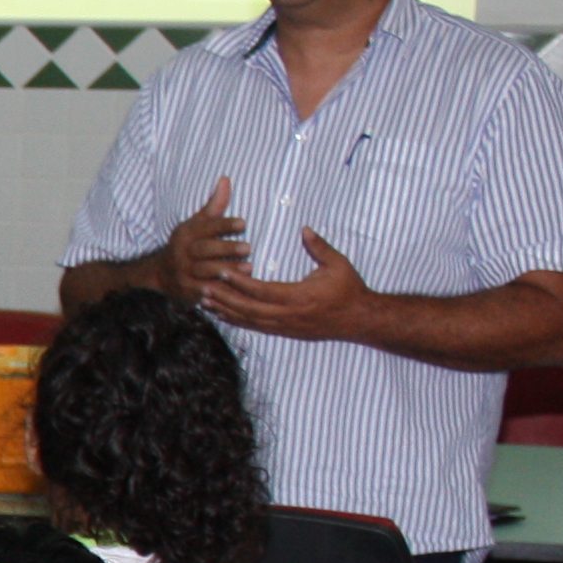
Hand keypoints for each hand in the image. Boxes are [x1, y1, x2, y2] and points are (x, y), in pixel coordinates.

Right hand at [155, 176, 249, 297]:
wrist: (160, 273)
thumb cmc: (188, 245)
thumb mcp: (197, 224)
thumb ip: (214, 205)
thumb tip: (225, 179)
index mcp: (186, 234)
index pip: (206, 228)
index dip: (224, 225)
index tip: (243, 223)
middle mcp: (182, 253)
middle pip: (204, 250)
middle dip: (226, 249)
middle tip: (248, 247)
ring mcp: (183, 273)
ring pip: (205, 272)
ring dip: (226, 270)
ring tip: (248, 268)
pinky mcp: (186, 291)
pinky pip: (202, 292)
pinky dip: (216, 292)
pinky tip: (232, 290)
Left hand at [202, 227, 377, 342]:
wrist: (360, 320)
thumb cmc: (350, 289)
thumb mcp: (338, 264)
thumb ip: (319, 247)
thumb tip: (304, 229)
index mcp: (299, 297)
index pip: (262, 291)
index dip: (240, 282)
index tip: (222, 271)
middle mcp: (289, 315)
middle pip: (248, 309)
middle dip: (224, 299)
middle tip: (202, 289)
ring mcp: (286, 327)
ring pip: (249, 321)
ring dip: (225, 311)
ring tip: (204, 302)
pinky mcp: (286, 332)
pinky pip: (256, 328)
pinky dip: (237, 321)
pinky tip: (223, 315)